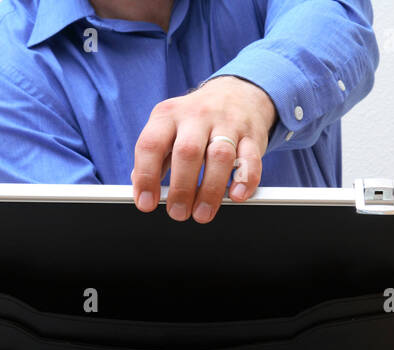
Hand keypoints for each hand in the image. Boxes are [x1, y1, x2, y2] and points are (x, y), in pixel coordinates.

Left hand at [130, 76, 276, 222]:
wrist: (237, 93)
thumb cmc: (196, 120)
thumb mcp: (169, 127)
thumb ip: (156, 156)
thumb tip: (142, 187)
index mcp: (169, 115)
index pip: (152, 144)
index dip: (146, 176)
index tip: (147, 202)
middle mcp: (197, 116)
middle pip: (187, 152)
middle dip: (181, 189)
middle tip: (178, 213)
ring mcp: (226, 123)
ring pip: (219, 156)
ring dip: (210, 190)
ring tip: (203, 213)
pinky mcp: (251, 135)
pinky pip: (250, 158)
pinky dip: (245, 180)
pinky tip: (237, 196)